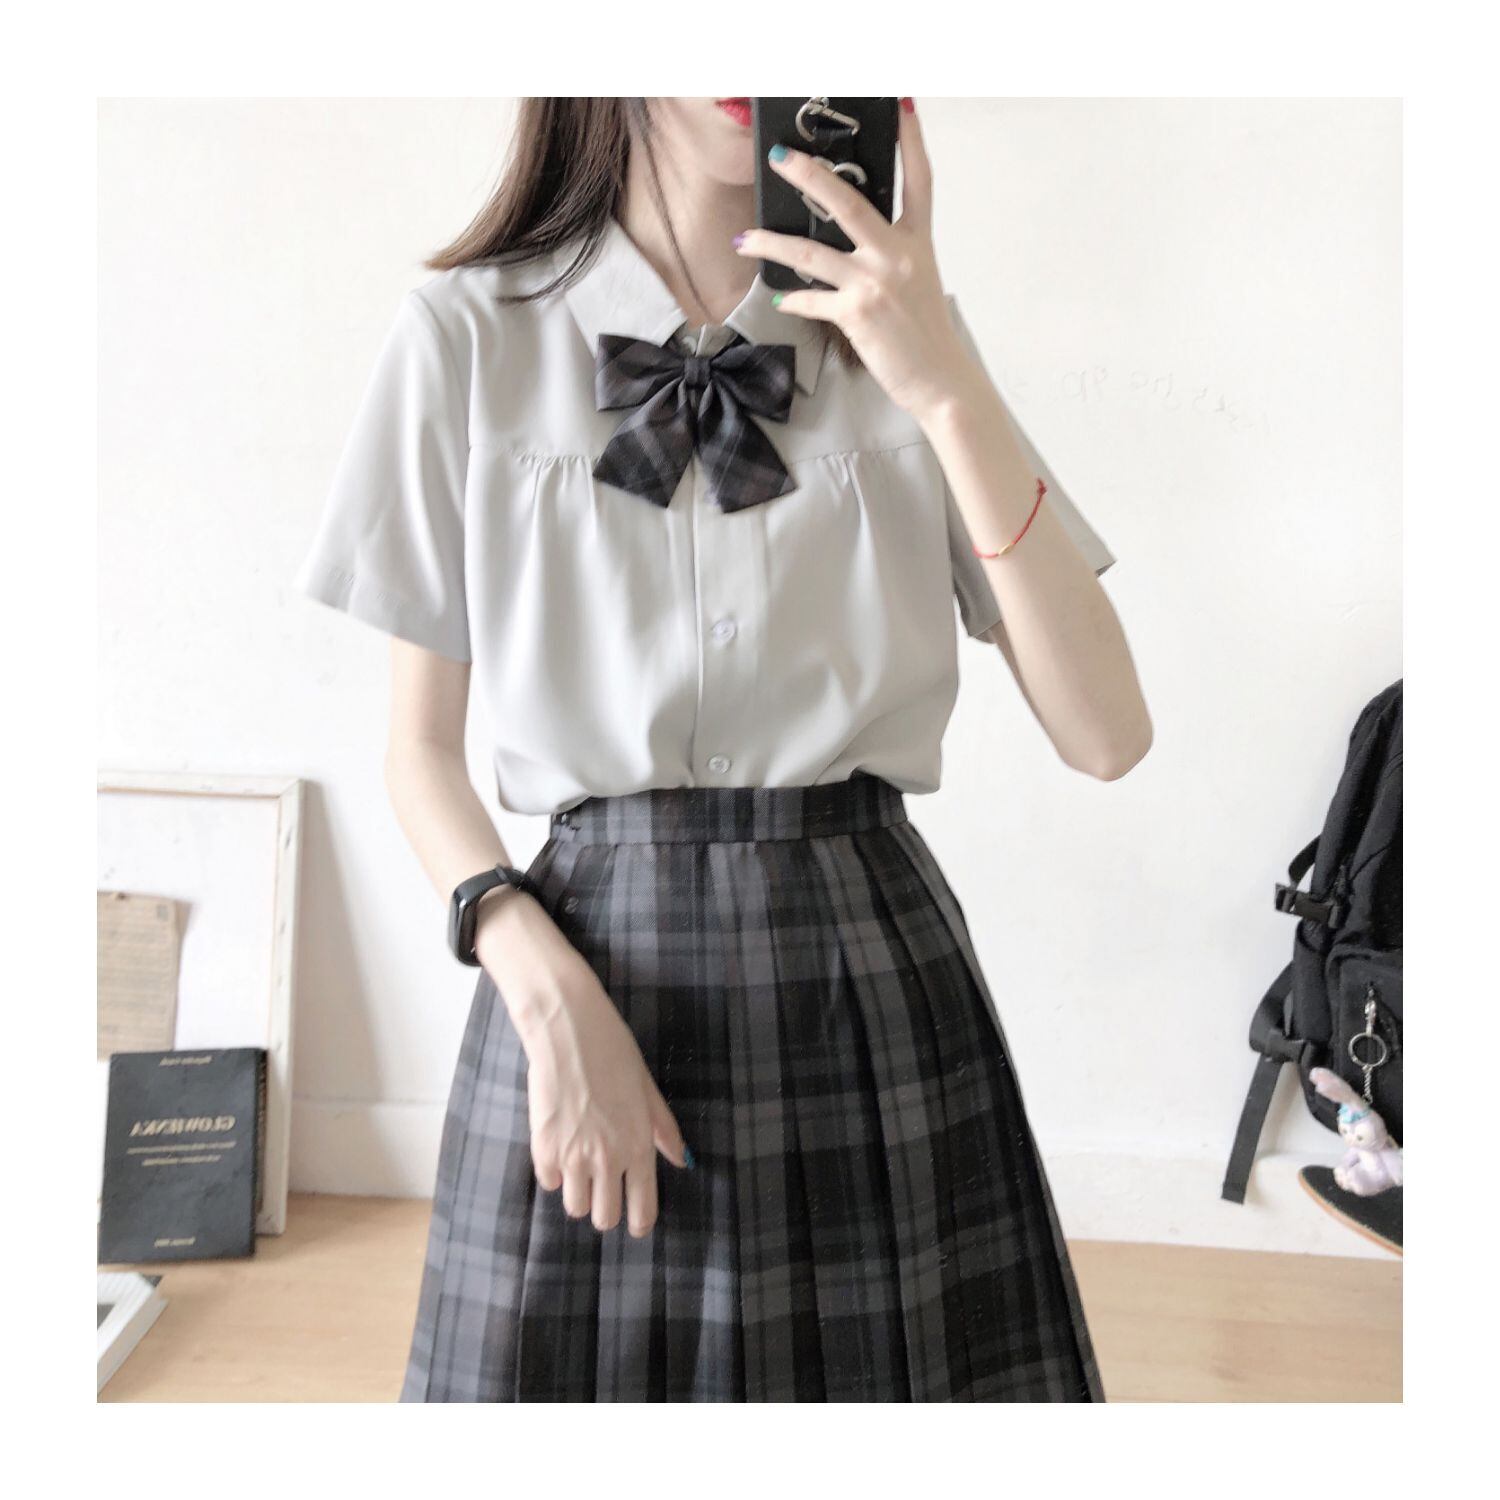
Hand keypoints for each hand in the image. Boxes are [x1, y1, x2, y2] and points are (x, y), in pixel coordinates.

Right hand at [475, 891, 689, 1237]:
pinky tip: (559, 1145)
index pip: (642, 1208)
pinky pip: (549, 1182)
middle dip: (605, 1209)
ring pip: (574, 1207)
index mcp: (638, 1145)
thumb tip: (683, 1160)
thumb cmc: (613, 1053)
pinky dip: (554, 1171)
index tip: (634, 1224)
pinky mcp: (543, 1147)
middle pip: (605, 1217)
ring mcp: (573, 1155)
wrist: (569, 1030)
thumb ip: (663, 1130)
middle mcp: (607, 1158)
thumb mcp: (647, 1089)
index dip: (639, 1222)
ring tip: (579, 1163)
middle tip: (603, 1189)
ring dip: (578, 1192)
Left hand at [733, 99, 982, 423]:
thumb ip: (891, 256)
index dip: (910, 141)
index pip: (919, 180)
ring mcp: (874, 282)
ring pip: (810, 252)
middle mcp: (896, 255)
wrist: (941, 380)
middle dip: (809, 175)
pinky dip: (792, 299)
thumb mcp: (919, 282)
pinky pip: (811, 299)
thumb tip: (850, 244)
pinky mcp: (856, 313)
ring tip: (744, 238)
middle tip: (781, 157)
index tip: (900, 107)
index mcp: (917, 242)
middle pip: (847, 201)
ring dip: (770, 242)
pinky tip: (780, 296)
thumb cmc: (926, 335)